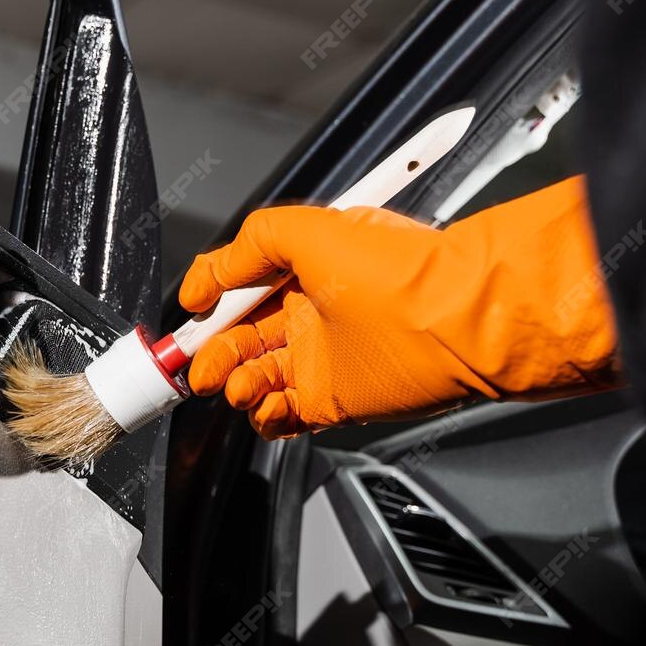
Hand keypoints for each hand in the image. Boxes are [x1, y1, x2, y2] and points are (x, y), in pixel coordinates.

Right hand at [178, 175, 619, 437]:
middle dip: (211, 350)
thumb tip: (210, 277)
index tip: (192, 312)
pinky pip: (282, 415)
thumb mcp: (307, 229)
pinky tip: (261, 406)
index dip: (212, 300)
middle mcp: (313, 314)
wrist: (453, 321)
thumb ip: (250, 245)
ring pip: (256, 377)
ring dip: (233, 382)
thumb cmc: (396, 271)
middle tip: (195, 363)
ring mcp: (322, 360)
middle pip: (241, 337)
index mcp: (307, 270)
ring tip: (230, 383)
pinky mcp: (333, 402)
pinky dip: (263, 416)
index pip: (243, 286)